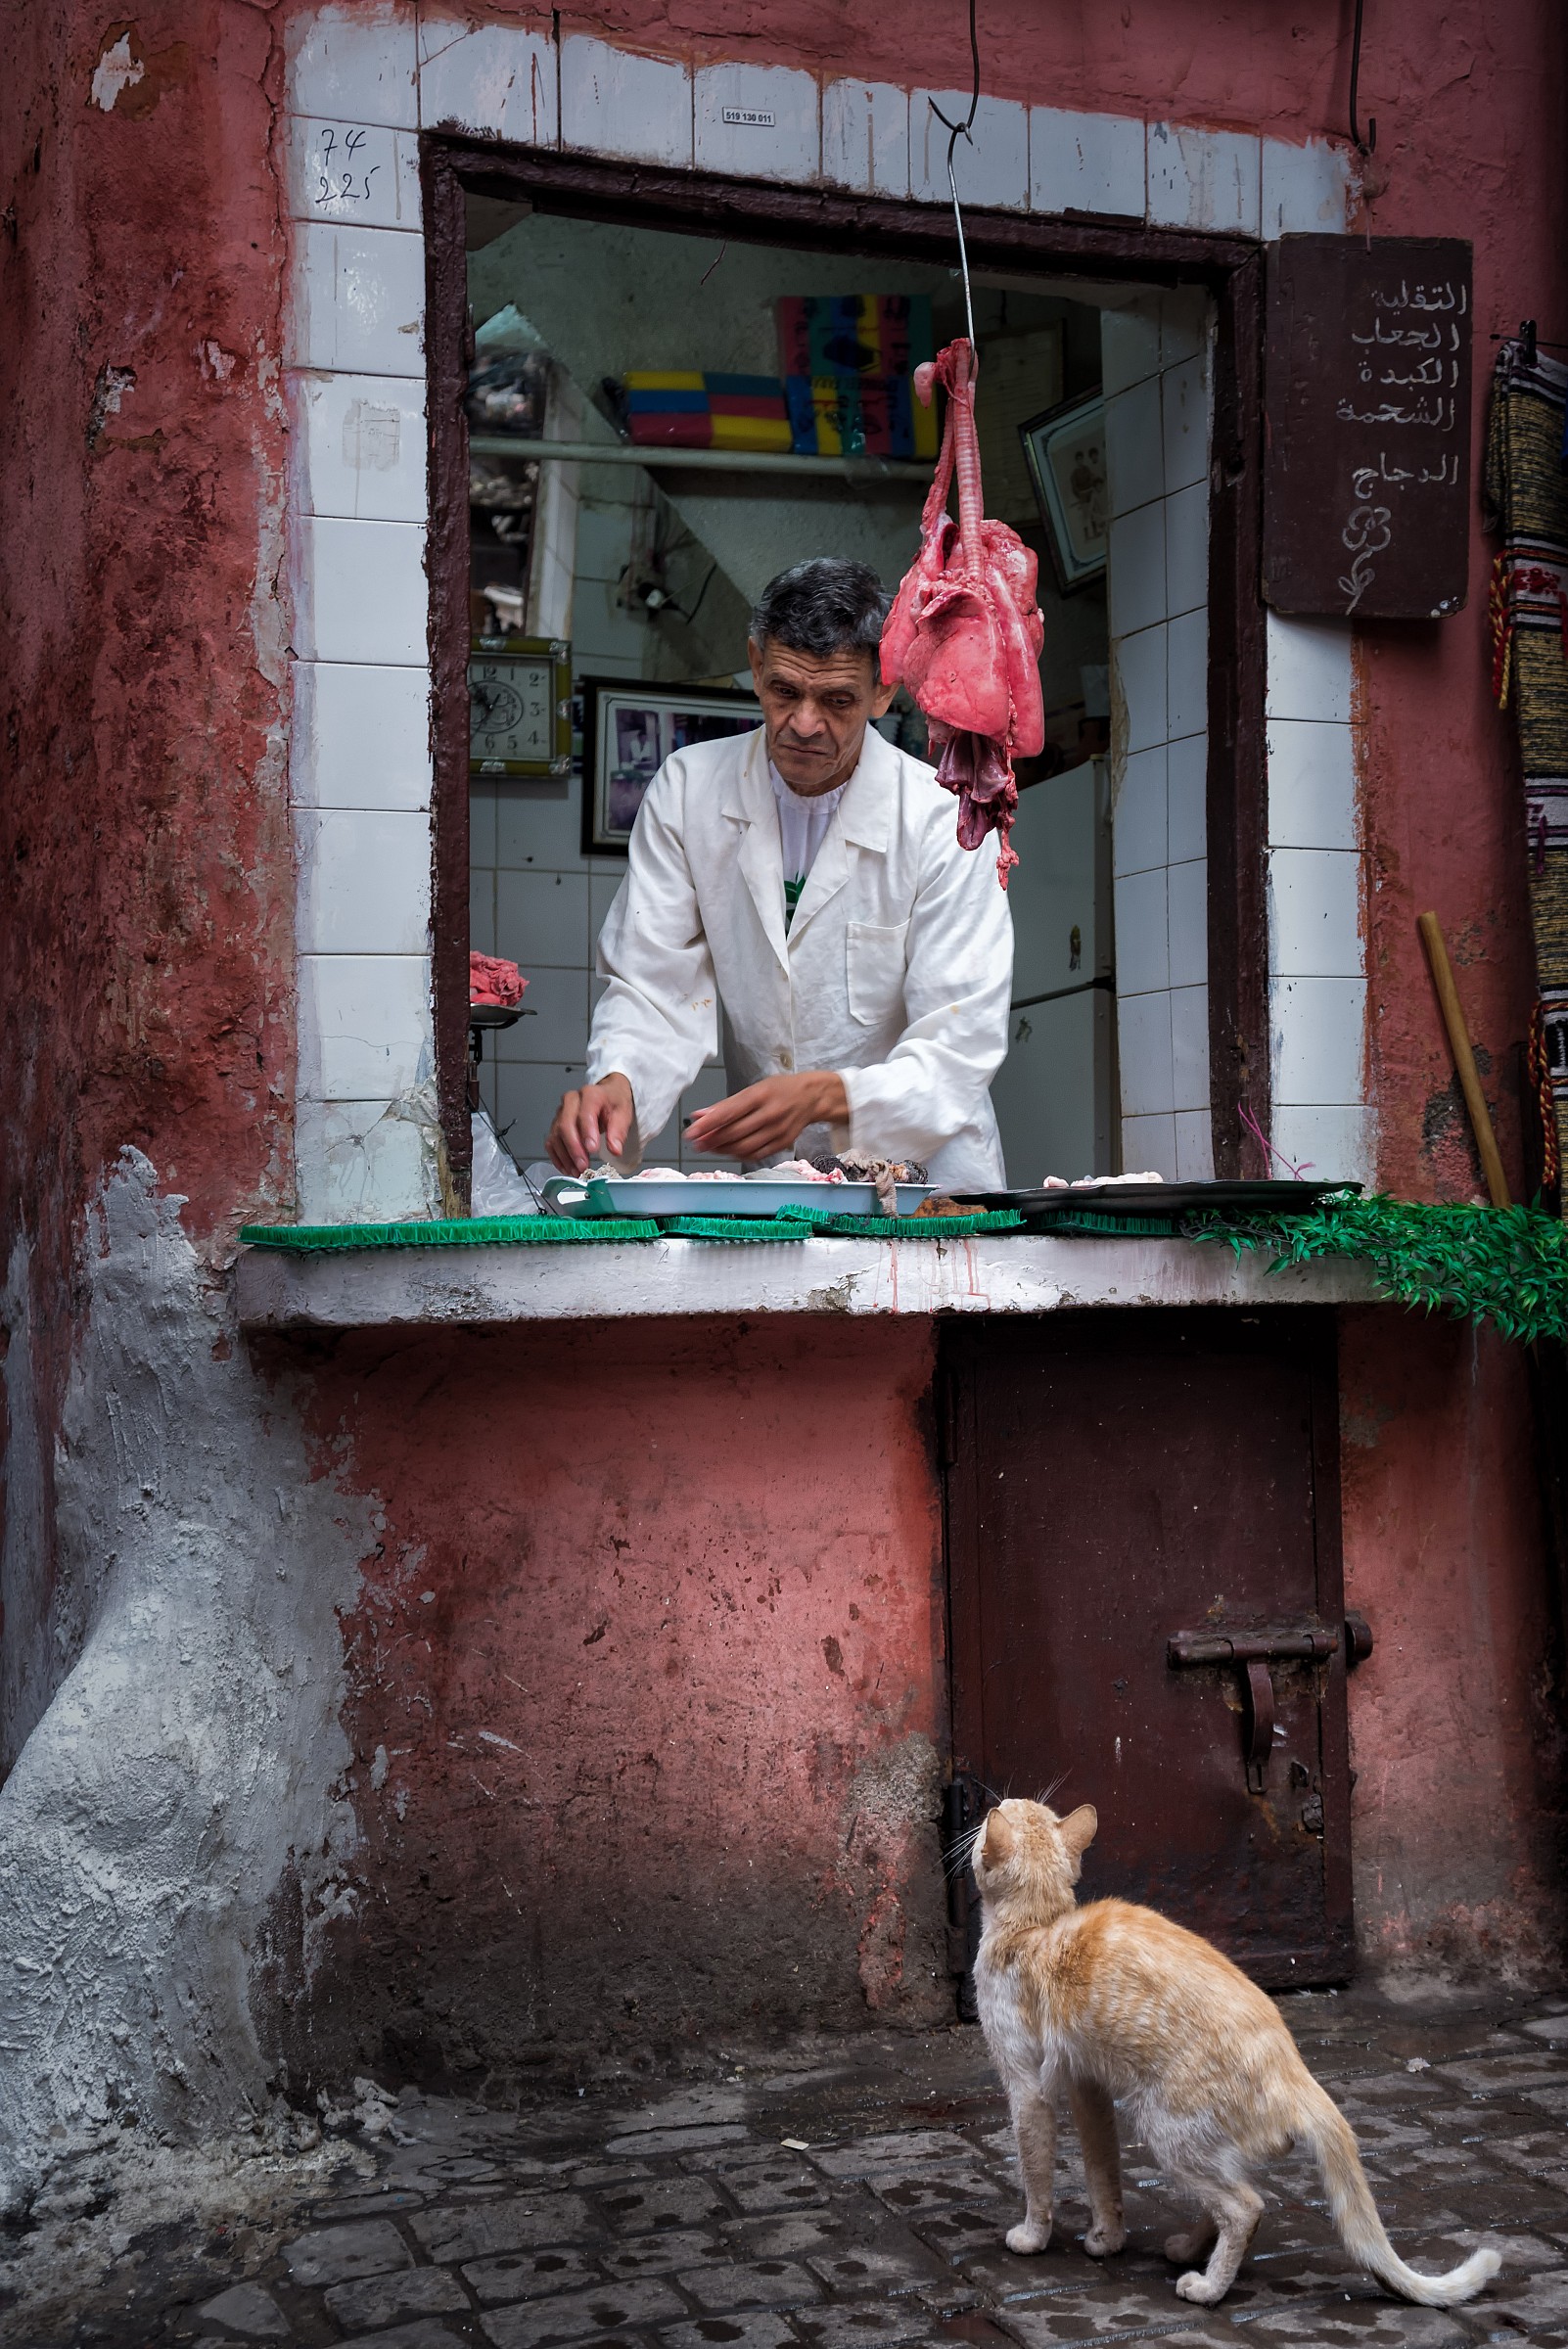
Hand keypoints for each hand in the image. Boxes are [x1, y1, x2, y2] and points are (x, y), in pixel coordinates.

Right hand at [547, 1073, 635, 1173]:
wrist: (607, 1095)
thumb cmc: (613, 1102)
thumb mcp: (623, 1113)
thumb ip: (618, 1131)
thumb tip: (615, 1149)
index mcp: (590, 1094)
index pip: (585, 1113)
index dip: (587, 1132)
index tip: (592, 1149)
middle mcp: (572, 1101)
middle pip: (566, 1125)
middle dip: (574, 1149)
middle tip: (583, 1165)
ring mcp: (561, 1112)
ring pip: (556, 1135)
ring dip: (565, 1156)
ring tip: (577, 1170)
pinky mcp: (556, 1124)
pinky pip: (551, 1142)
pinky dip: (557, 1157)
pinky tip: (567, 1168)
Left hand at [682, 1071, 847, 1162]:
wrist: (813, 1097)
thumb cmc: (780, 1089)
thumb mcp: (754, 1089)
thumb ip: (726, 1104)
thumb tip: (700, 1115)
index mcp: (760, 1095)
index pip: (728, 1112)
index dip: (707, 1125)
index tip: (691, 1131)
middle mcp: (769, 1114)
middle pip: (734, 1132)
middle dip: (711, 1140)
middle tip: (695, 1143)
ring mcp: (777, 1131)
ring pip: (743, 1147)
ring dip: (722, 1150)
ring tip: (708, 1147)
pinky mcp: (782, 1143)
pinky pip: (755, 1154)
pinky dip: (738, 1155)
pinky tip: (727, 1151)